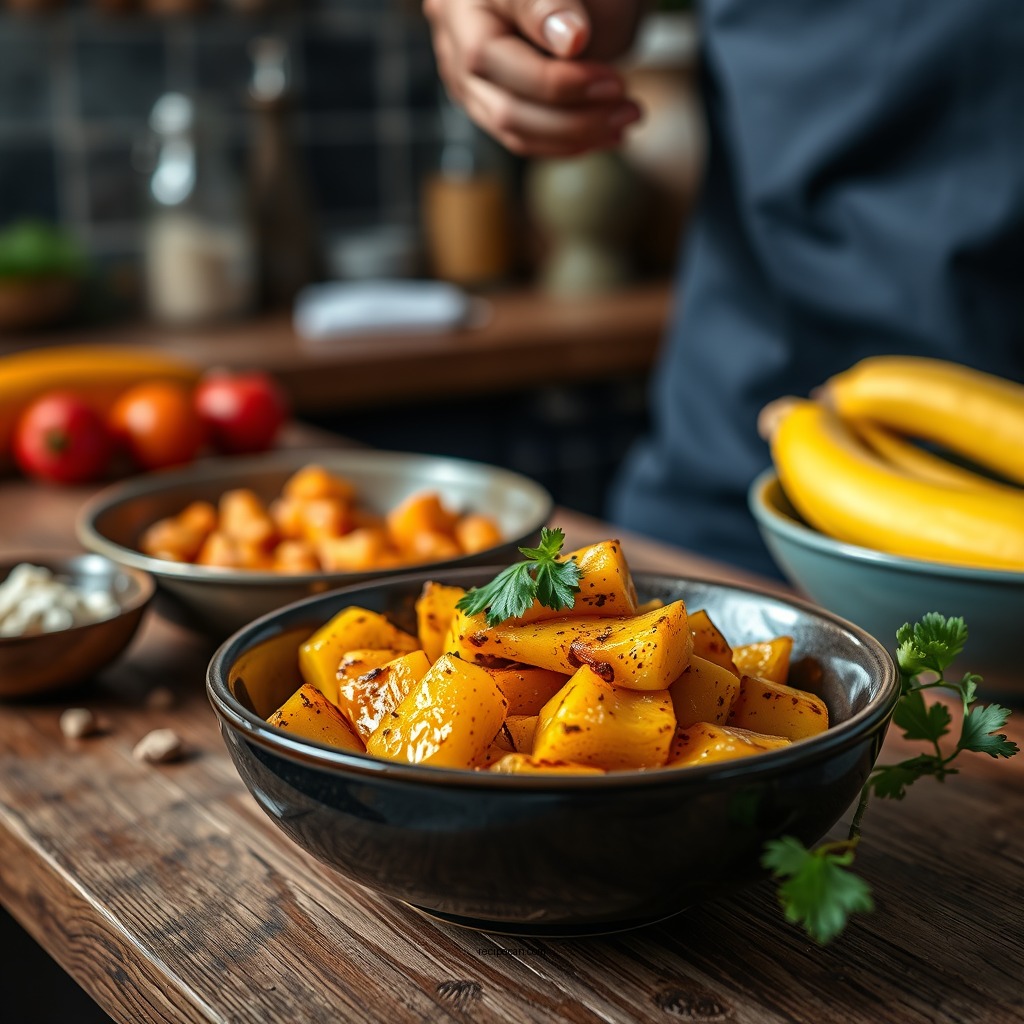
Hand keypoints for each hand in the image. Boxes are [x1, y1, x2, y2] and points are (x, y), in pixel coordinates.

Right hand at [422, 0, 645, 156]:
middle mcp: (454, 40)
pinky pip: (521, 136)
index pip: (491, 57)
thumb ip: (552, 0)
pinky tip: (603, 133)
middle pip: (504, 107)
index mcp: (463, 3)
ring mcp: (464, 76)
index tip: (612, 82)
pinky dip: (565, 141)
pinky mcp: (484, 100)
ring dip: (575, 136)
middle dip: (573, 118)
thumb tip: (569, 39)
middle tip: (628, 109)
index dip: (554, 80)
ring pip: (513, 131)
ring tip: (624, 121)